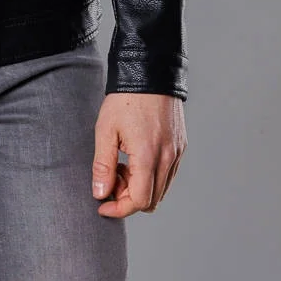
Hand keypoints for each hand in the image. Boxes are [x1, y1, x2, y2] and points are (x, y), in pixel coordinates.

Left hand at [91, 92, 186, 217]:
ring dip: (140, 188)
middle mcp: (167, 158)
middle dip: (128, 198)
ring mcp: (177, 152)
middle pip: (151, 200)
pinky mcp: (180, 146)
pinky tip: (135, 157)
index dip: (119, 208)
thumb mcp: (105, 129)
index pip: (139, 201)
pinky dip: (151, 176)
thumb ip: (103, 165)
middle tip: (111, 178)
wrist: (149, 72)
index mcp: (148, 156)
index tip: (102, 204)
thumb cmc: (125, 98)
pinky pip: (168, 174)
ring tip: (121, 164)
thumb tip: (100, 193)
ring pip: (161, 190)